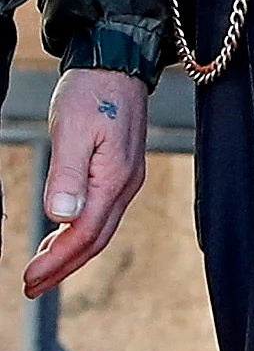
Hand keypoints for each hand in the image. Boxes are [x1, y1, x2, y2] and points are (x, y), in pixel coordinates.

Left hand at [24, 70, 149, 297]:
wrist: (117, 64)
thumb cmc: (92, 92)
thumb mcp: (71, 129)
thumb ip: (67, 175)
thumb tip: (62, 217)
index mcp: (115, 178)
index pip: (86, 232)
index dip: (57, 260)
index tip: (29, 279)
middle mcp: (126, 183)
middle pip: (97, 239)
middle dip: (63, 267)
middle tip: (31, 286)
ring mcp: (127, 178)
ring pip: (101, 229)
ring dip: (71, 254)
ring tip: (41, 270)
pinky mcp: (121, 171)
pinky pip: (103, 214)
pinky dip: (79, 233)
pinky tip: (61, 234)